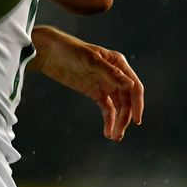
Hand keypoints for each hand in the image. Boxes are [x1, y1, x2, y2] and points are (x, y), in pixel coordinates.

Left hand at [29, 25, 143, 140]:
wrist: (49, 53)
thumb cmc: (70, 50)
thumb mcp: (91, 60)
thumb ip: (111, 73)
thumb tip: (130, 85)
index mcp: (118, 64)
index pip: (134, 87)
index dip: (138, 104)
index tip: (136, 121)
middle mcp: (115, 75)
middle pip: (127, 101)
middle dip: (125, 118)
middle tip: (119, 134)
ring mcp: (105, 84)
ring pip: (118, 107)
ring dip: (118, 121)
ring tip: (114, 136)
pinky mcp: (94, 92)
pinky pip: (106, 108)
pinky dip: (108, 120)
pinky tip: (108, 131)